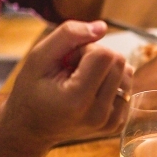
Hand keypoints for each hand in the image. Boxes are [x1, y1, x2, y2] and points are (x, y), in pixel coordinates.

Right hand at [2, 21, 129, 144]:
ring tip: (79, 81)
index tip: (67, 62)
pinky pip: (126, 86)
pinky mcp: (118, 124)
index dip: (85, 49)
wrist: (30, 130)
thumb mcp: (38, 58)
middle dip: (95, 57)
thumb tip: (102, 27)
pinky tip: (88, 91)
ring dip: (104, 69)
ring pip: (126, 71)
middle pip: (118, 61)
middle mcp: (99, 115)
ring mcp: (111, 122)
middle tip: (72, 71)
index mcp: (78, 100)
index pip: (104, 54)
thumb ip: (68, 35)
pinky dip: (109, 82)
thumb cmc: (30, 92)